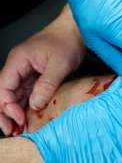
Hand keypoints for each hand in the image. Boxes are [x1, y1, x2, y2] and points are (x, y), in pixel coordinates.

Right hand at [0, 6, 84, 135]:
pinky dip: (26, 104)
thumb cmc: (66, 42)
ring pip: (15, 94)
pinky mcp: (36, 75)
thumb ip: (46, 85)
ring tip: (19, 127)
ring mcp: (26, 71)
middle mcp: (19, 66)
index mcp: (19, 60)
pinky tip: (28, 115)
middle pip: (5, 92)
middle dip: (6, 112)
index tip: (19, 119)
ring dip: (16, 111)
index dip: (7, 106)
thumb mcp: (59, 65)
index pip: (3, 87)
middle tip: (12, 130)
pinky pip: (27, 92)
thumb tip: (35, 105)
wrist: (74, 33)